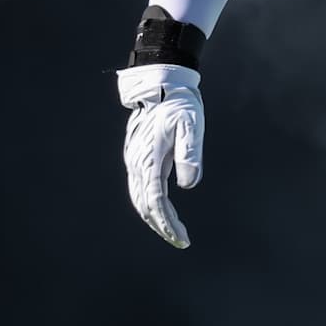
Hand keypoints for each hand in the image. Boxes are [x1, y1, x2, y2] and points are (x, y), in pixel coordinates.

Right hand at [117, 63, 204, 247]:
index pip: (157, 201)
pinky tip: (159, 211)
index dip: (168, 223)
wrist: (160, 84)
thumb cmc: (179, 103)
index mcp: (150, 158)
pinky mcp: (136, 157)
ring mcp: (134, 160)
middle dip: (161, 226)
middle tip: (179, 240)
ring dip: (154, 218)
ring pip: (139, 199)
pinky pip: (139, 189)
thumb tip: (188, 184)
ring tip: (171, 232)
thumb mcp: (191, 124)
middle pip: (145, 205)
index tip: (181, 238)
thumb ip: (189, 153)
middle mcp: (138, 163)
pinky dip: (148, 205)